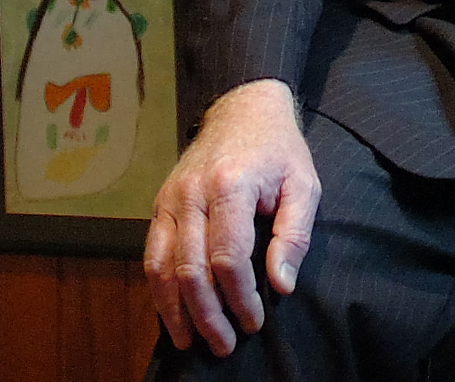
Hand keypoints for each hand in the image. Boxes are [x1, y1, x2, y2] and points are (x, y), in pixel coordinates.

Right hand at [143, 79, 320, 356]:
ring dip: (175, 311)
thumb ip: (294, 234)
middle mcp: (191, 194)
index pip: (227, 257)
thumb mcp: (303, 184)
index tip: (255, 321)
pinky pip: (151, 255)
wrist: (242, 108)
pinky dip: (158, 289)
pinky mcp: (160, 205)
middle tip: (225, 346)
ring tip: (192, 342)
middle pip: (190, 269)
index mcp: (230, 186)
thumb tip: (282, 285)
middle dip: (207, 315)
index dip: (240, 297)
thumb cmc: (278, 150)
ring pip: (162, 267)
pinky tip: (172, 313)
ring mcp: (170, 199)